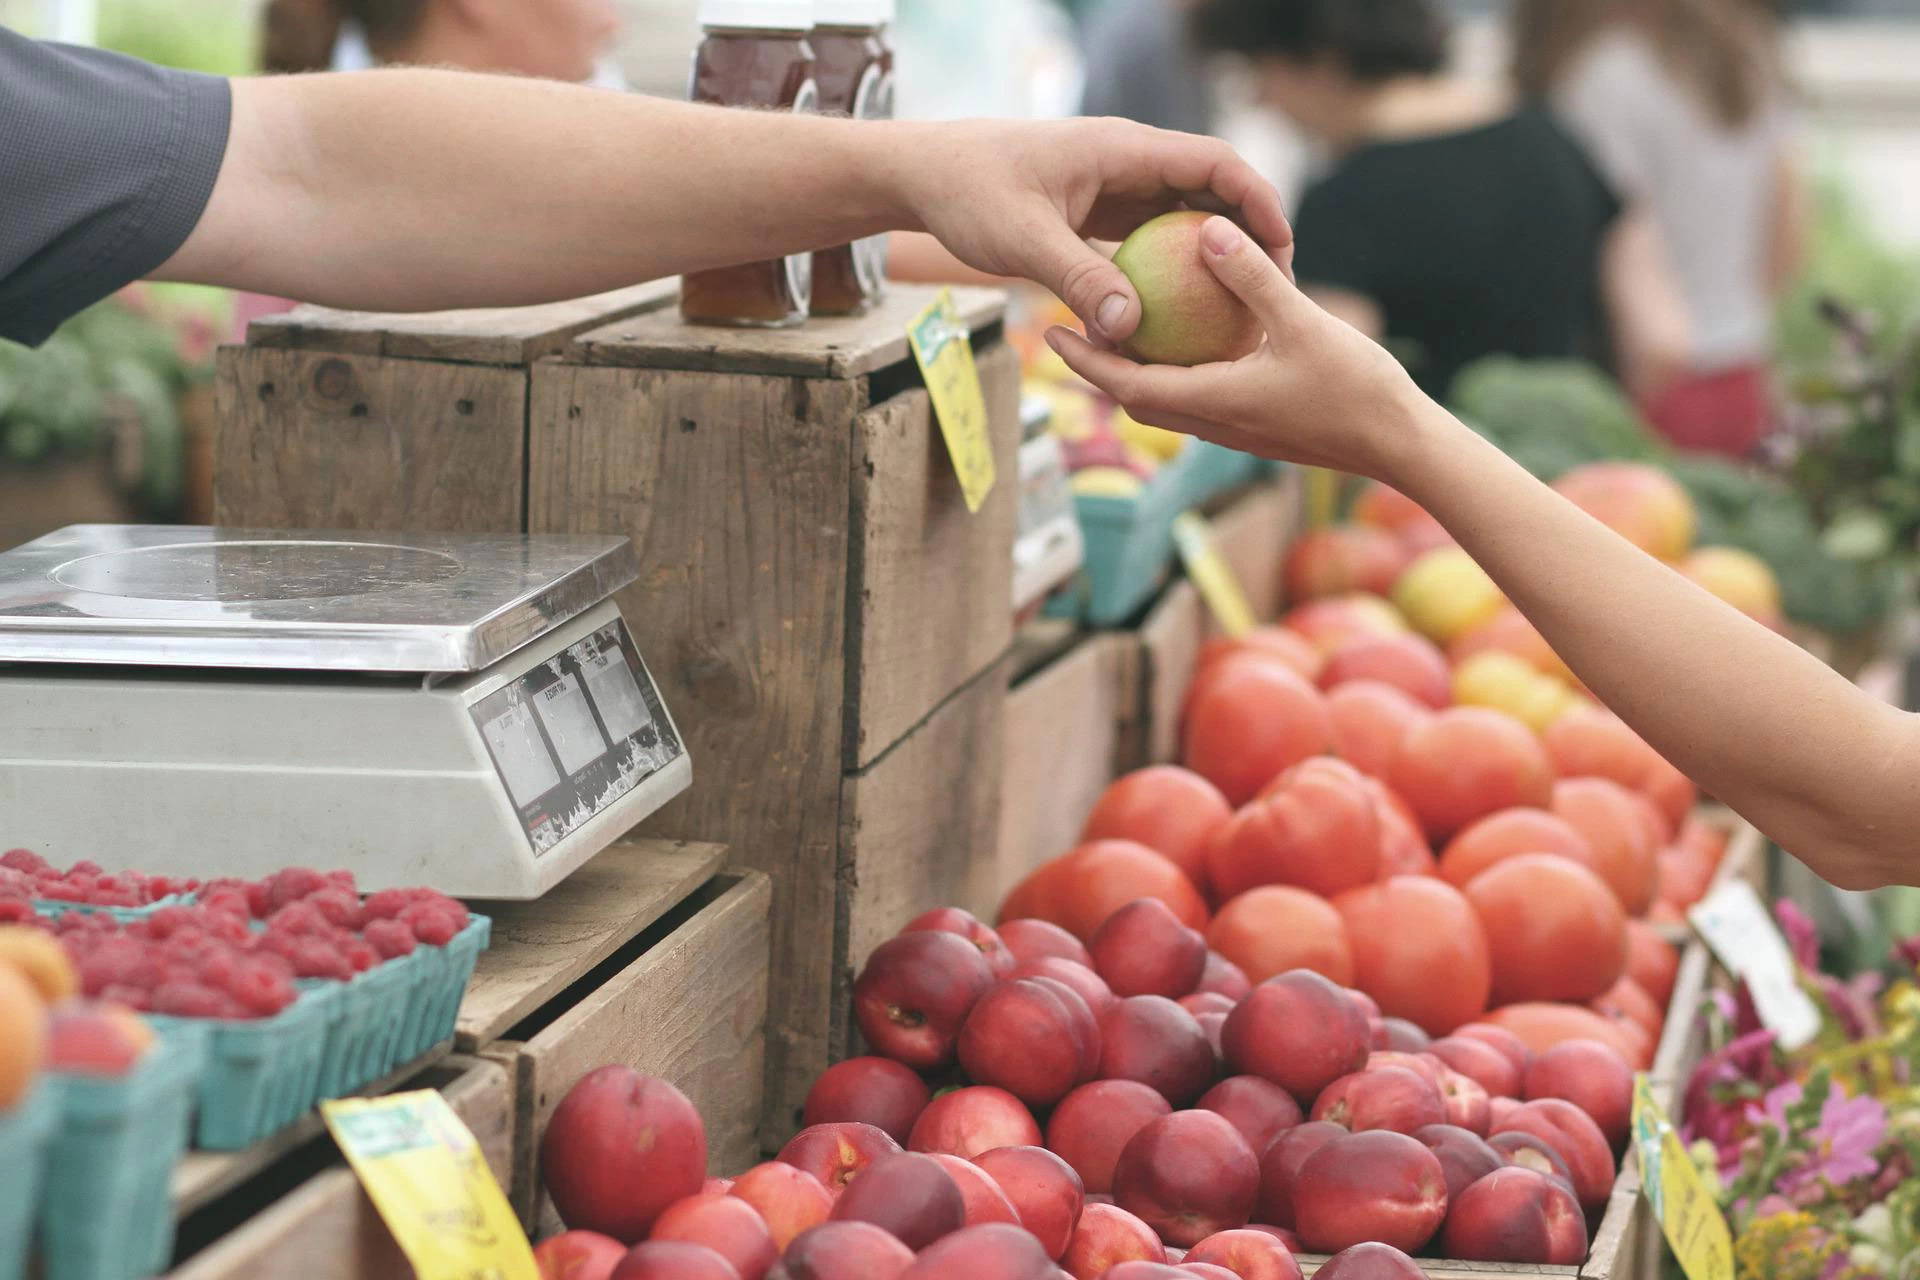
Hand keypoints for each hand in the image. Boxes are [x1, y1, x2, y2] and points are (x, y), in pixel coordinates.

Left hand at [886, 119, 1294, 345]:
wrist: (925, 175)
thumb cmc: (968, 194)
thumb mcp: (1023, 240)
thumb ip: (1079, 280)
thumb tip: (1130, 329)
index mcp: (1122, 149)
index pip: (1214, 162)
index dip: (1257, 199)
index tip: (1283, 246)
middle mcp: (1127, 162)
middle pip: (1211, 188)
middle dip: (1249, 231)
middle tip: (1277, 287)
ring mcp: (1115, 186)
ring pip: (1184, 214)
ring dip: (1215, 254)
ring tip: (1242, 306)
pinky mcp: (1099, 211)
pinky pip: (1152, 237)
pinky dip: (1174, 269)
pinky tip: (1185, 315)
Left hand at [1044, 215, 1433, 480]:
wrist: (1401, 446)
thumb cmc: (1358, 389)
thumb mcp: (1302, 322)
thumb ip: (1253, 277)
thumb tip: (1207, 229)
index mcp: (1213, 402)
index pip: (1128, 384)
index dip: (1086, 359)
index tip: (1052, 332)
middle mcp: (1215, 423)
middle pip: (1137, 397)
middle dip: (1099, 367)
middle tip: (1069, 327)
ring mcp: (1236, 429)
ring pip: (1168, 401)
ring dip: (1137, 372)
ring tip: (1119, 329)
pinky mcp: (1258, 425)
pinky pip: (1201, 398)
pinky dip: (1179, 372)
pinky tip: (1190, 340)